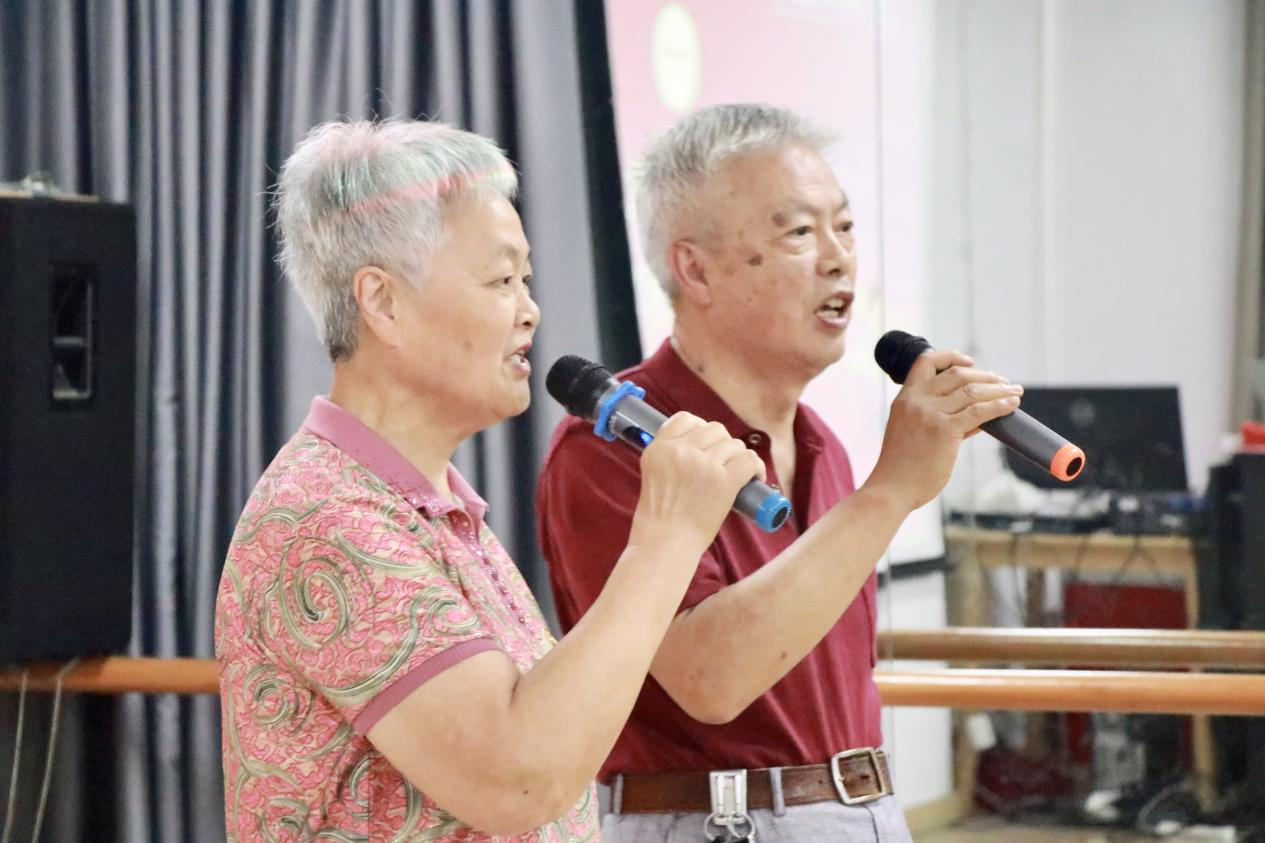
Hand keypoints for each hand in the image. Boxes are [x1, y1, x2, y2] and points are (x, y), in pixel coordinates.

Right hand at [629, 413, 766, 555]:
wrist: (665, 544)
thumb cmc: (660, 517)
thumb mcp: (653, 476)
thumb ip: (670, 457)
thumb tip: (701, 445)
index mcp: (659, 448)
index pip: (685, 419)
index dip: (700, 429)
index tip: (706, 445)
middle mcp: (680, 451)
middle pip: (714, 428)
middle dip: (722, 443)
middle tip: (723, 463)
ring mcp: (703, 465)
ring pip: (733, 444)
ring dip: (738, 457)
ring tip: (737, 474)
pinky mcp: (723, 481)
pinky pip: (748, 459)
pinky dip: (755, 467)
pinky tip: (754, 477)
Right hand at [869, 349, 1021, 510]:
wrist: (892, 488)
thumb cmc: (902, 466)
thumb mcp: (912, 432)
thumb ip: (939, 419)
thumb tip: (976, 417)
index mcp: (905, 398)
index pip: (926, 362)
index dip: (951, 356)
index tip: (970, 361)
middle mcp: (917, 401)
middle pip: (957, 374)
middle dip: (985, 376)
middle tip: (1003, 383)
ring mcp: (930, 414)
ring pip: (972, 391)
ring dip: (999, 389)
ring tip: (1015, 393)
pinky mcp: (944, 431)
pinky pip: (979, 412)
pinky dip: (999, 406)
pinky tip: (1011, 406)